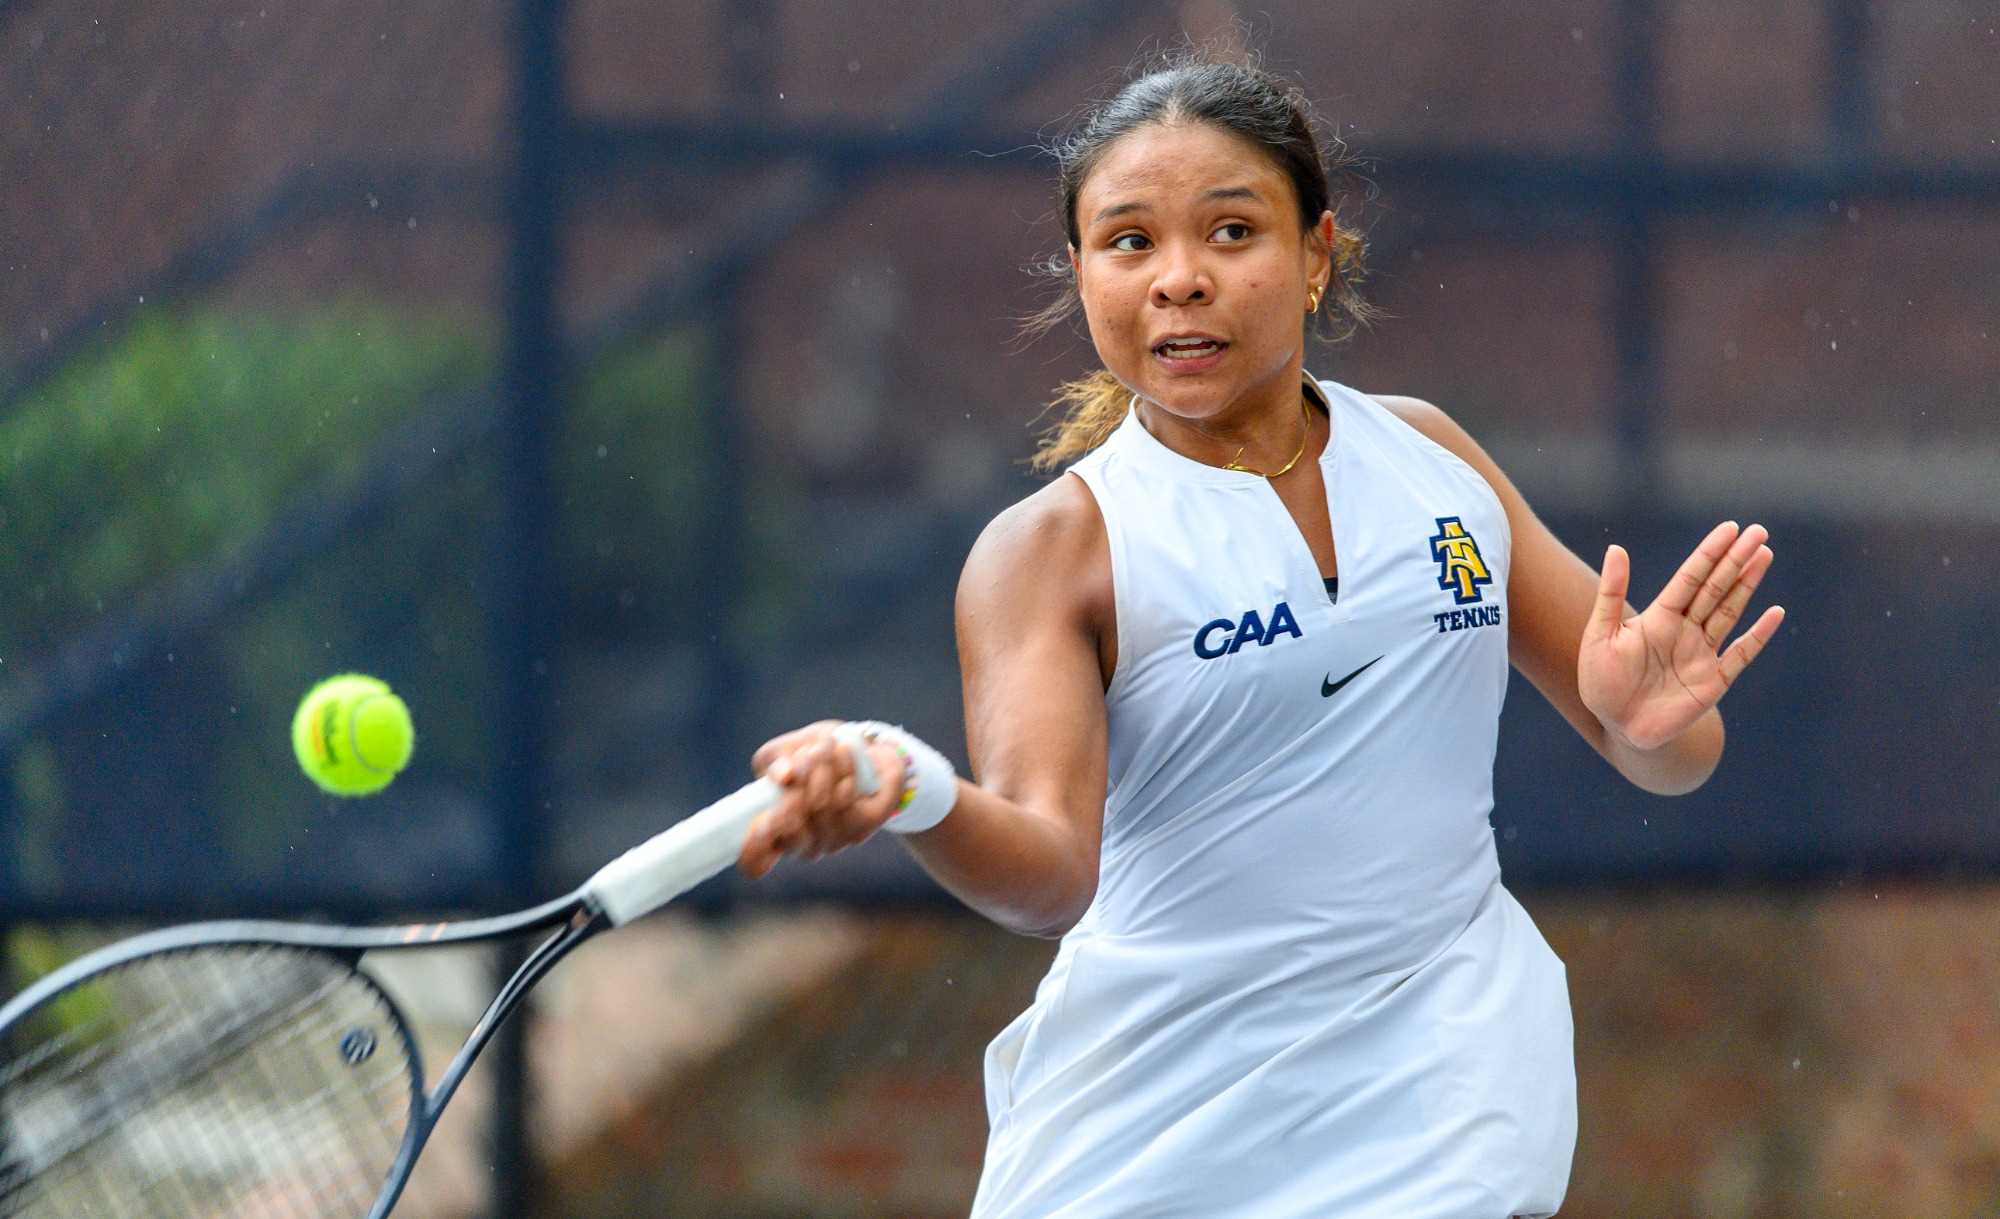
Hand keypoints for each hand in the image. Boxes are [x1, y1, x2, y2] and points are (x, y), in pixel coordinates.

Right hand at [738, 720, 908, 878]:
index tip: (762, 819)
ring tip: (825, 744)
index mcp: (771, 833)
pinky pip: (848, 799)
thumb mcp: (783, 752)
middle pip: (791, 824)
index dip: (755, 847)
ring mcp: (830, 841)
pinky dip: (845, 770)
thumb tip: (784, 776)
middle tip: (804, 755)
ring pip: (821, 807)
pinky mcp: (860, 827)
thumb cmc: (808, 756)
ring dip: (823, 769)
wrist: (854, 751)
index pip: (755, 861)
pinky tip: (843, 753)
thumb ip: (776, 763)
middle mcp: (799, 845)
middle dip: (798, 783)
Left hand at [1579, 522, 1784, 752]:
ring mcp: (1701, 654)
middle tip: (1759, 531)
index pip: (1689, 578)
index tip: (1730, 528)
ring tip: (1765, 555)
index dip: (1709, 554)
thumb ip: (1610, 594)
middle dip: (1736, 560)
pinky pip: (1740, 654)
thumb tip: (1616, 547)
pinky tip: (1775, 612)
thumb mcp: (1599, 635)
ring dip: (1748, 585)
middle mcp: (1684, 630)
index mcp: (1658, 617)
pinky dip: (1758, 635)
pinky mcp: (1713, 681)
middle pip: (1715, 588)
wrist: (1617, 727)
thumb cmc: (1601, 681)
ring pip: (1730, 612)